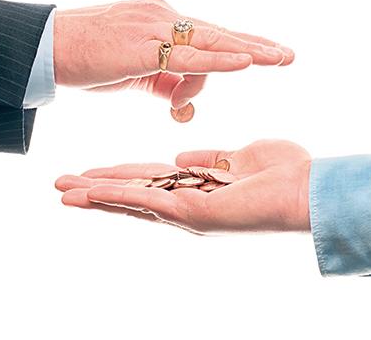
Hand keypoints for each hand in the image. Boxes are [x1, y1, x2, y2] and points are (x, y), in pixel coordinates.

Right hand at [54, 0, 293, 108]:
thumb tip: (183, 100)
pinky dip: (220, 60)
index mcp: (160, 20)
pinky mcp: (145, 46)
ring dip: (248, 51)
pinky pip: (189, 56)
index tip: (264, 53)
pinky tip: (247, 63)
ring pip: (211, 42)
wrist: (50, 47)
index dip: (236, 46)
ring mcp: (155, 27)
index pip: (205, 37)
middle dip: (255, 45)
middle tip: (287, 55)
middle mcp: (163, 17)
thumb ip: (163, 82)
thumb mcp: (134, 72)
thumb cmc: (88, 59)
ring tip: (280, 59)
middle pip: (218, 33)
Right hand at [55, 140, 310, 233]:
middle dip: (97, 190)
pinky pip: (146, 200)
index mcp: (198, 190)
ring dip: (95, 195)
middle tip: (61, 186)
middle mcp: (188, 205)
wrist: (309, 189)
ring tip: (62, 191)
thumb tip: (180, 158)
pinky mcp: (192, 214)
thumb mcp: (237, 157)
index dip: (120, 176)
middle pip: (133, 194)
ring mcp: (187, 213)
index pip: (150, 180)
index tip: (93, 173)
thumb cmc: (283, 173)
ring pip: (131, 201)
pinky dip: (115, 196)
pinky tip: (88, 191)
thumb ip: (208, 158)